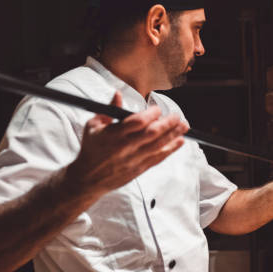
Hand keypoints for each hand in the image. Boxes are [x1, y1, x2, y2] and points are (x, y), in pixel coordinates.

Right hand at [66, 91, 188, 195]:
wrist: (88, 178)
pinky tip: (180, 142)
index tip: (157, 108)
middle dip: (168, 123)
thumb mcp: (93, 126)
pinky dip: (170, 149)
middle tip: (177, 116)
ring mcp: (134, 159)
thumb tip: (118, 93)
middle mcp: (125, 147)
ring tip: (184, 126)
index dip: (151, 114)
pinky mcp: (139, 169)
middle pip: (152, 133)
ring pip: (158, 145)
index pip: (138, 121)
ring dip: (173, 135)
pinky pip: (158, 158)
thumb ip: (109, 110)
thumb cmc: (91, 149)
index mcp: (114, 134)